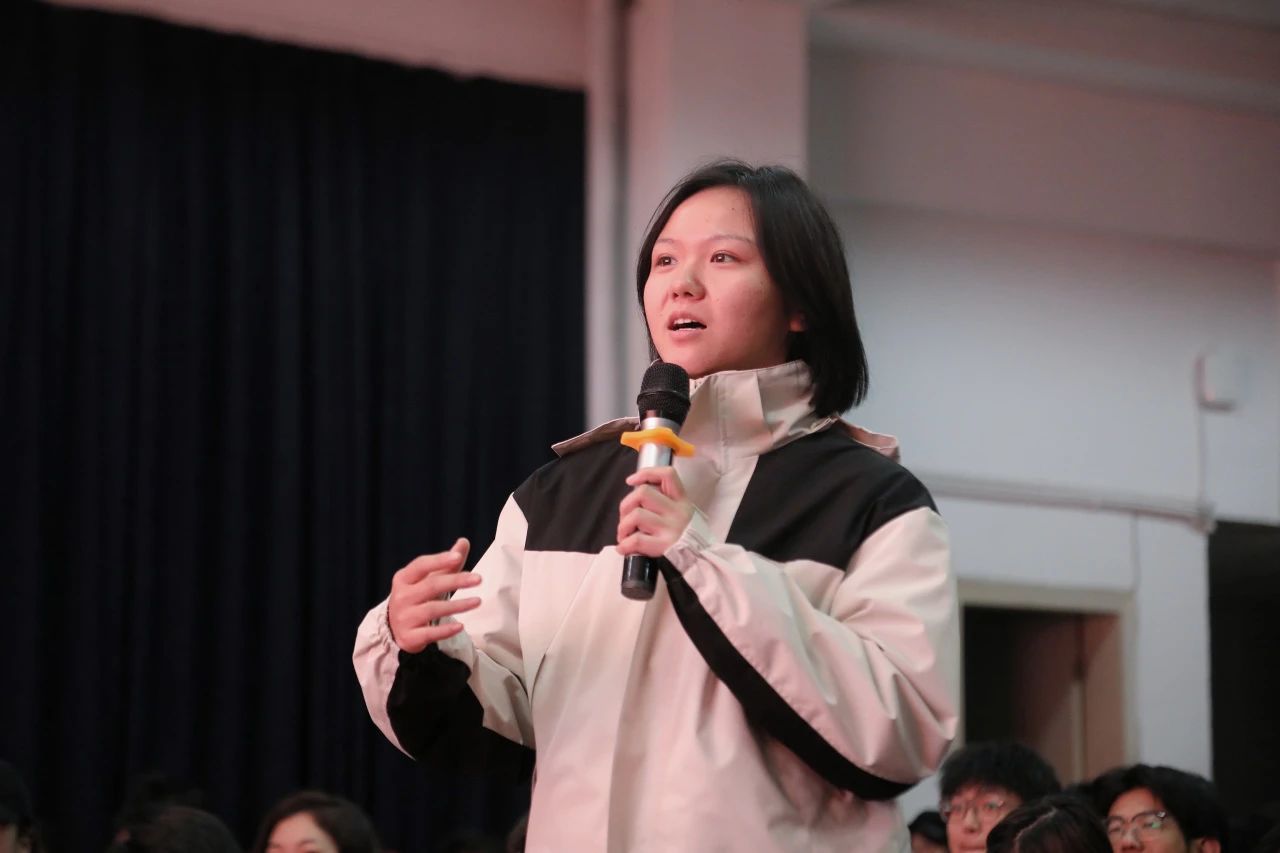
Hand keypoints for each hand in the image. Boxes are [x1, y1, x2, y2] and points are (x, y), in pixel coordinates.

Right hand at [387, 538, 480, 653]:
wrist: (395, 628)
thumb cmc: (417, 597)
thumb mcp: (427, 579)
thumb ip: (446, 562)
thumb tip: (464, 541)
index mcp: (404, 578)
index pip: (421, 565)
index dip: (439, 560)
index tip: (458, 557)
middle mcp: (401, 597)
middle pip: (431, 586)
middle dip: (456, 581)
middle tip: (478, 579)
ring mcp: (404, 617)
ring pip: (433, 609)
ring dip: (457, 605)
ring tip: (478, 601)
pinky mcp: (409, 637)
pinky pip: (429, 633)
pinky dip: (445, 630)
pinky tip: (461, 626)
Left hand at [617, 467, 694, 558]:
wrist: (700, 563)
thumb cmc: (686, 539)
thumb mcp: (684, 515)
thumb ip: (666, 504)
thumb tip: (636, 499)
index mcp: (682, 501)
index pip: (667, 475)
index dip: (646, 473)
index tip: (631, 481)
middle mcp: (677, 512)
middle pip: (643, 492)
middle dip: (626, 504)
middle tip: (625, 518)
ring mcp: (671, 529)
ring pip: (636, 515)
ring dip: (623, 526)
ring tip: (624, 535)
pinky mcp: (664, 546)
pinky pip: (636, 540)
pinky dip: (624, 544)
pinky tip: (624, 548)